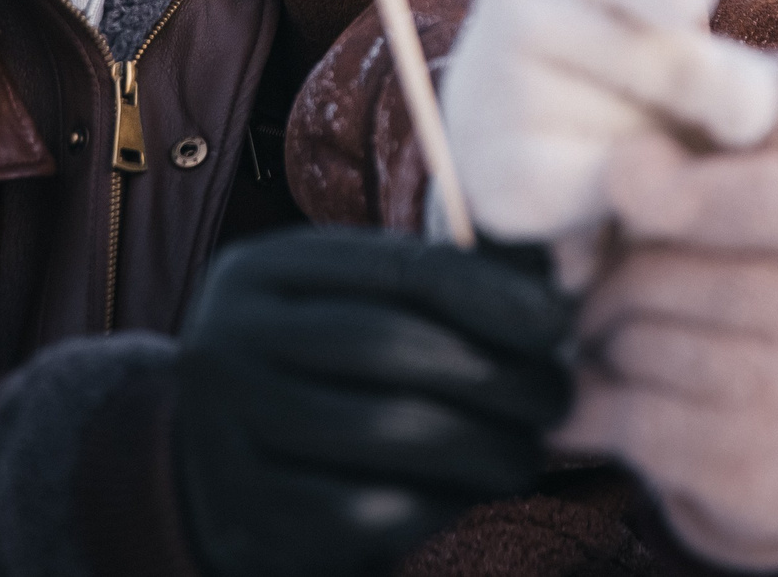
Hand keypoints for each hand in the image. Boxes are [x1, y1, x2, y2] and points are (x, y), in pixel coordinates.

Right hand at [172, 227, 572, 576]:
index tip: (558, 323)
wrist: (222, 480)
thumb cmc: (322, 384)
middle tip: (554, 398)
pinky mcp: (238, 512)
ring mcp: (218, 427)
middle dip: (490, 373)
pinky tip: (463, 498)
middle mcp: (223, 337)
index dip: (489, 292)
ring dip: (476, 444)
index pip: (396, 265)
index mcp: (265, 271)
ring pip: (378, 426)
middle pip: (384, 342)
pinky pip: (358, 508)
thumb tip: (552, 296)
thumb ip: (430, 296)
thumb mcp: (355, 315)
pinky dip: (432, 504)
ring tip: (522, 454)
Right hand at [443, 0, 777, 266]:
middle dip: (730, 92)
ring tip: (660, 135)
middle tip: (748, 105)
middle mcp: (503, 19)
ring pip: (653, 132)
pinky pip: (622, 188)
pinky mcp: (505, 182)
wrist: (503, 138)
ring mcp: (499, 108)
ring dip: (683, 145)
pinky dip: (648, 192)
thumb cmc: (598, 44)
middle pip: (677, 63)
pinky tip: (635, 182)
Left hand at [561, 137, 777, 571]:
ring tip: (619, 338)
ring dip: (600, 341)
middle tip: (606, 280)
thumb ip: (754, 126)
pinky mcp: (748, 476)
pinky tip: (594, 398)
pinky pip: (623, 417)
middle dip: (611, 276)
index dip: (682, 189)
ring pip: (633, 344)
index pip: (765, 197)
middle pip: (657, 275)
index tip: (623, 176)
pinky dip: (586, 405)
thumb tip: (670, 77)